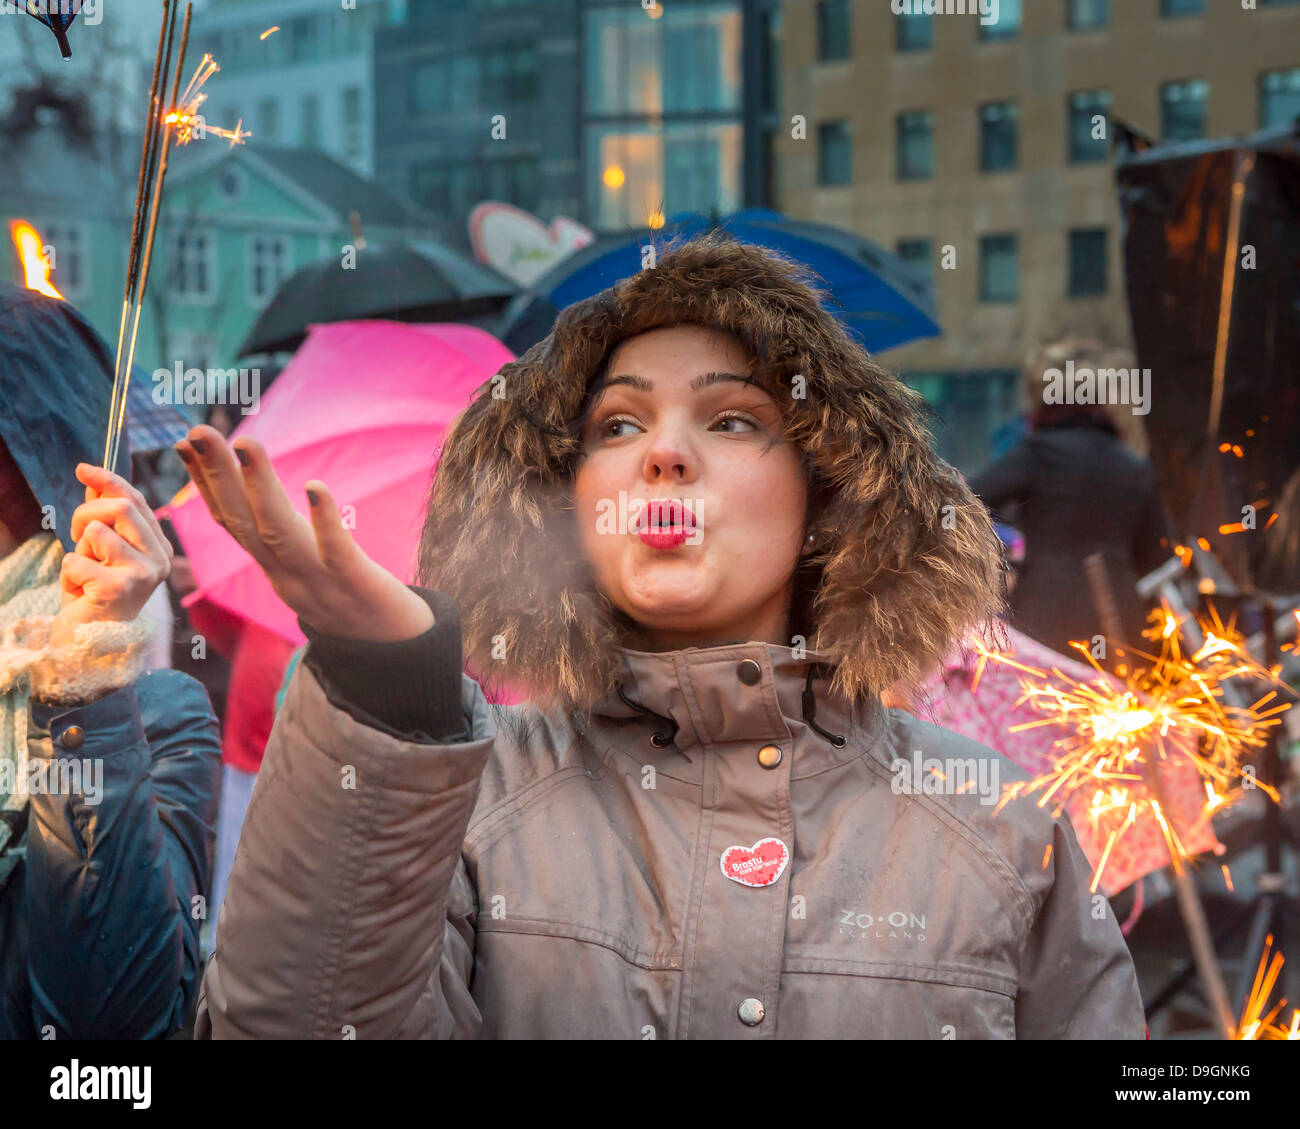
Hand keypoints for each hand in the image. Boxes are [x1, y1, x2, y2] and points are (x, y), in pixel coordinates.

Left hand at [50, 464, 173, 648]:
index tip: (83, 468)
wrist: (92, 642)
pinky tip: (80, 592)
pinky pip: (77, 560)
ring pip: (97, 532)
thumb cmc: (96, 595)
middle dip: (86, 514)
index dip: (108, 480)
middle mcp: (159, 559)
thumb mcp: (101, 550)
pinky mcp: (119, 589)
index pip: (136, 500)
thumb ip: (103, 516)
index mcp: (158, 546)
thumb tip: (93, 480)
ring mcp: (143, 574)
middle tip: (76, 536)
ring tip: (84, 571)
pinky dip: (69, 575)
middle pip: (121, 507)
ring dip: (78, 550)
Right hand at [173, 425, 433, 642]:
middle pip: (244, 523)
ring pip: (280, 533)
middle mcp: (287, 574)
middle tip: (197, 430)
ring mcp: (320, 581)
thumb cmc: (350, 596)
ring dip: (260, 488)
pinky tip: (315, 486)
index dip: (205, 484)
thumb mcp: (305, 566)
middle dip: (218, 475)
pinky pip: (337, 552)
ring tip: (246, 443)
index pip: (232, 522)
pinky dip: (323, 521)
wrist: (395, 649)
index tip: (184, 443)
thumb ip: (280, 534)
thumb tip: (257, 495)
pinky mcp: (357, 584)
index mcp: (274, 566)